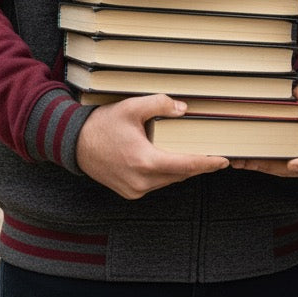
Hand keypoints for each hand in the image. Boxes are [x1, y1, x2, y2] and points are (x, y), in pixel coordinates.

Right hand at [76, 94, 227, 198]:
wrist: (73, 143)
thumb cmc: (102, 125)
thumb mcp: (132, 107)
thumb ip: (160, 105)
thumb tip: (183, 109)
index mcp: (145, 162)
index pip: (186, 165)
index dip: (207, 163)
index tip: (224, 161)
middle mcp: (141, 181)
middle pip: (179, 174)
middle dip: (196, 164)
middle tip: (212, 153)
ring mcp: (134, 190)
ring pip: (168, 179)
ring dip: (180, 168)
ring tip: (191, 153)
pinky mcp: (129, 192)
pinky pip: (156, 183)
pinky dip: (165, 173)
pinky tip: (167, 159)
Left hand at [230, 81, 297, 177]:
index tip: (292, 165)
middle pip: (296, 169)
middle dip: (273, 167)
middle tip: (253, 161)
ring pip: (280, 169)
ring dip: (260, 166)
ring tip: (240, 160)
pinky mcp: (286, 159)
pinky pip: (272, 165)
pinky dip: (256, 162)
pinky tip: (239, 158)